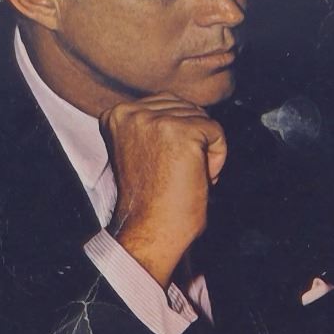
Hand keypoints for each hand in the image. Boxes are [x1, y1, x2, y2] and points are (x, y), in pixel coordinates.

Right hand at [101, 94, 228, 285]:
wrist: (149, 229)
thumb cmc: (148, 197)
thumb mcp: (139, 147)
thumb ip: (151, 123)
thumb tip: (186, 108)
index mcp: (116, 114)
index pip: (166, 104)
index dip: (175, 135)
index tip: (162, 164)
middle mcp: (132, 111)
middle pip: (186, 108)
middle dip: (191, 140)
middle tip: (175, 173)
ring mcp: (156, 120)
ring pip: (202, 119)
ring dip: (203, 150)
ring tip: (183, 176)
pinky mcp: (182, 132)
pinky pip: (216, 133)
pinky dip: (216, 158)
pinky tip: (197, 177)